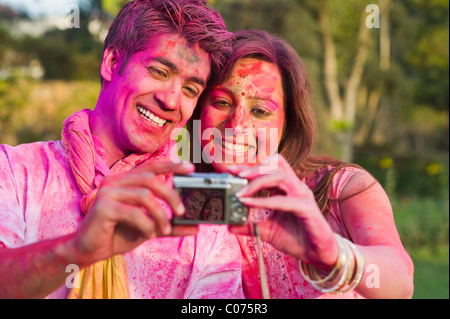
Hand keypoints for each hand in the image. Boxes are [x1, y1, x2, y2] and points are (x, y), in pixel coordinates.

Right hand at [72, 160, 196, 265]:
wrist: (90, 251)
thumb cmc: (118, 235)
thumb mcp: (149, 228)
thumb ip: (170, 225)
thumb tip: (195, 227)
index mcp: (126, 181)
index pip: (151, 166)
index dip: (171, 165)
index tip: (191, 168)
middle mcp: (115, 180)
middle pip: (151, 179)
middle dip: (170, 195)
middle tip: (182, 212)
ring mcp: (107, 192)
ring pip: (144, 195)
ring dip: (160, 214)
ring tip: (165, 230)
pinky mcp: (103, 206)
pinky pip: (133, 213)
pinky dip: (146, 224)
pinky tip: (149, 234)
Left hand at [228, 155, 337, 269]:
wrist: (317, 255)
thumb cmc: (296, 239)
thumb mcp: (267, 231)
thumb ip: (250, 226)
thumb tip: (229, 226)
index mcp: (287, 188)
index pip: (269, 168)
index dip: (250, 166)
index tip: (230, 170)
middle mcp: (296, 187)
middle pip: (276, 165)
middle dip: (254, 168)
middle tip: (235, 175)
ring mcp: (302, 195)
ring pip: (280, 176)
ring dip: (257, 182)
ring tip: (240, 193)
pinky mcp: (307, 208)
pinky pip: (284, 200)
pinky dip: (264, 200)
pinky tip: (248, 203)